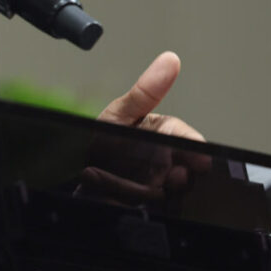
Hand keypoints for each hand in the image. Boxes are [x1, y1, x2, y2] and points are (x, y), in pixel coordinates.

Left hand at [83, 52, 207, 204]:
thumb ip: (145, 92)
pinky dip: (142, 206)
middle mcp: (164, 162)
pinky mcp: (142, 207)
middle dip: (183, 175)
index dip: (194, 149)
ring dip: (162, 192)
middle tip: (175, 175)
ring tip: (153, 187)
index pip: (188, 141)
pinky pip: (151, 210)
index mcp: (164, 135)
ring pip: (170, 194)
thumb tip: (170, 60)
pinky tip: (130, 200)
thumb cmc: (101, 138)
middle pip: (186, 171)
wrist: (72, 172)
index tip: (198, 155)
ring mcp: (154, 186)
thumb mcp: (119, 112)